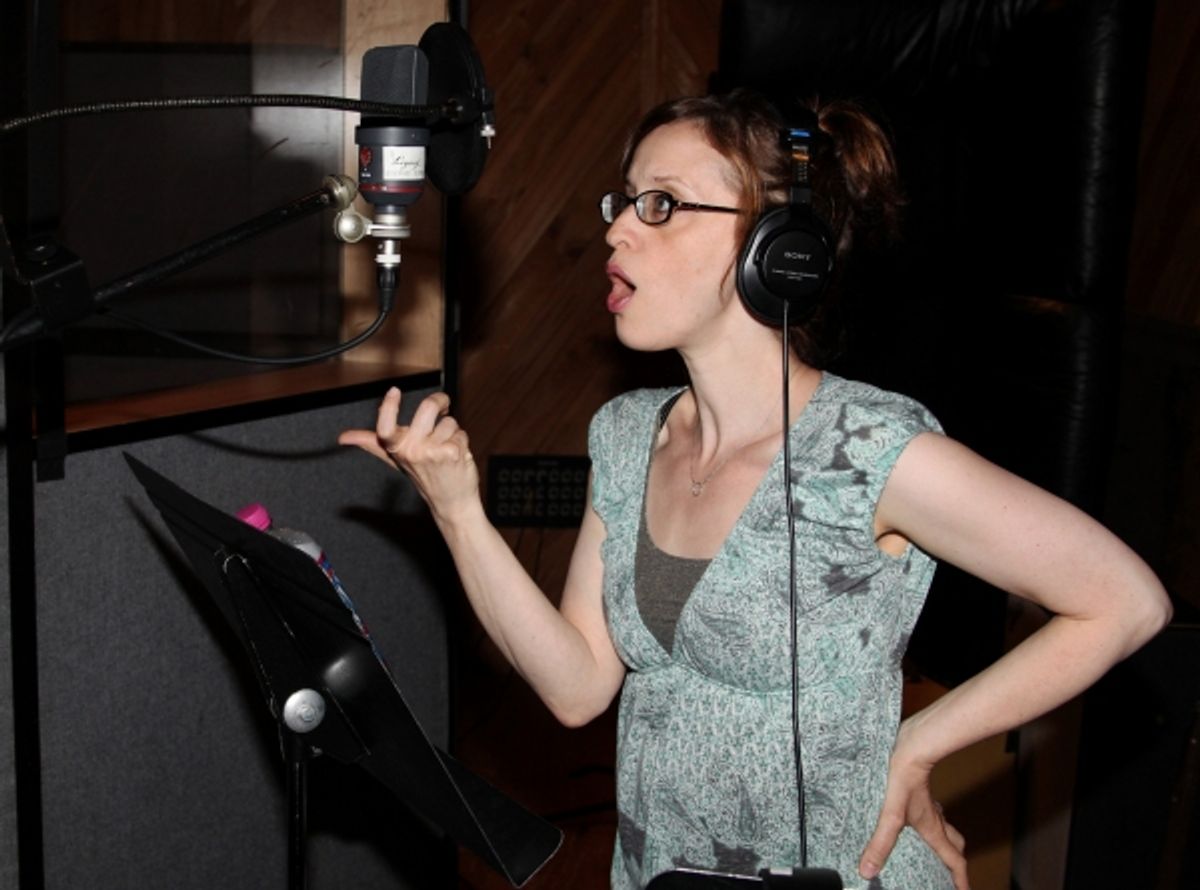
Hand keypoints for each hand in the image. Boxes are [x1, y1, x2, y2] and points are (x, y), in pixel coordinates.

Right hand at [338, 387, 478, 522]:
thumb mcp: (396, 459)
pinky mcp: (451, 453)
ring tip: (445, 450)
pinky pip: (460, 433)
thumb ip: (372, 443)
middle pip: (428, 406)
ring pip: (449, 421)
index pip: (385, 428)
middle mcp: (411, 451)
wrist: (451, 502)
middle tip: (444, 406)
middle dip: (441, 401)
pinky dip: (461, 442)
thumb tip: (344, 437)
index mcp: (396, 448)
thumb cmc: (424, 476)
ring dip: (452, 432)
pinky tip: (455, 457)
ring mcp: (432, 452)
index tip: (394, 390)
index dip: (388, 408)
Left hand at [858, 729, 968, 888]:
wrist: (910, 743)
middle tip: (948, 873)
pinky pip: (932, 811)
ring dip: (943, 840)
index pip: (954, 860)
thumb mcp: (891, 814)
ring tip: (931, 849)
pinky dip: (929, 821)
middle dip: (954, 861)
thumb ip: (880, 842)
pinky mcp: (919, 790)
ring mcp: (928, 803)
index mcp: (932, 829)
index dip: (961, 880)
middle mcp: (935, 818)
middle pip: (954, 845)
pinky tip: (912, 817)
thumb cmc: (902, 776)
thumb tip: (868, 870)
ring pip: (944, 827)